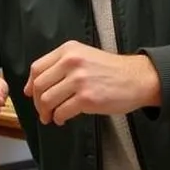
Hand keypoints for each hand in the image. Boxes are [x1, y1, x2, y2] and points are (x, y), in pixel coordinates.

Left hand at [24, 41, 161, 124]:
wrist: (138, 79)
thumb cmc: (112, 70)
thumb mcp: (85, 56)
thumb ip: (60, 66)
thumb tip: (34, 87)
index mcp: (69, 50)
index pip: (37, 68)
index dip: (31, 84)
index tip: (31, 94)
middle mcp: (72, 62)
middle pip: (39, 86)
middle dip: (37, 102)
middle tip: (43, 111)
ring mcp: (79, 80)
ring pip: (47, 100)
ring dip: (46, 113)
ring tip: (52, 117)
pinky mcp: (87, 99)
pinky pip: (61, 112)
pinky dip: (59, 118)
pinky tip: (63, 119)